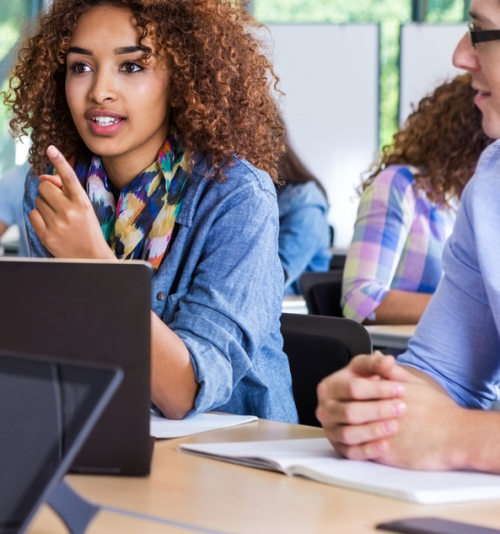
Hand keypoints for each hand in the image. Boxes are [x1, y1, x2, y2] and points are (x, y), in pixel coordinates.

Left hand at [29, 145, 115, 259]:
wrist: (90, 258)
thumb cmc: (88, 230)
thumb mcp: (84, 209)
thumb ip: (66, 191)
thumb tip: (43, 178)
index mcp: (83, 203)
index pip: (69, 177)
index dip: (59, 161)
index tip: (50, 148)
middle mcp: (70, 212)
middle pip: (45, 187)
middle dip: (48, 191)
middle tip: (58, 203)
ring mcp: (57, 224)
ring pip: (38, 200)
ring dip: (45, 205)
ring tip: (58, 218)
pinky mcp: (46, 235)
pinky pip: (33, 214)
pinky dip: (39, 217)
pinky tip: (51, 225)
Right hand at [317, 353, 465, 469]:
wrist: (357, 403)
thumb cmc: (362, 384)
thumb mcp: (365, 369)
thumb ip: (376, 364)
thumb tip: (387, 360)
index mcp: (329, 387)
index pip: (353, 388)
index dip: (379, 389)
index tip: (401, 389)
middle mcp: (325, 409)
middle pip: (350, 412)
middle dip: (378, 410)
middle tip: (401, 408)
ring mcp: (330, 430)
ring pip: (349, 434)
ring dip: (373, 431)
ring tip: (395, 426)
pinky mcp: (338, 448)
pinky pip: (351, 453)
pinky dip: (368, 451)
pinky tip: (385, 446)